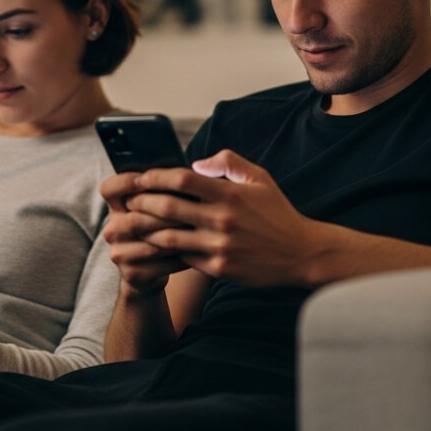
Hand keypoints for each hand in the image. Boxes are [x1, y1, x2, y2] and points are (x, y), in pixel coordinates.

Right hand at [100, 171, 191, 295]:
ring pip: (151, 241)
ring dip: (178, 234)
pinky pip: (160, 263)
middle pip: (135, 218)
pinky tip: (199, 249)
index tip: (152, 178)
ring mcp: (120, 253)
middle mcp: (113, 229)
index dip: (128, 182)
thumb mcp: (156, 206)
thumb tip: (195, 168)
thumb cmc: (161, 228)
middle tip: (194, 207)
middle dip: (166, 213)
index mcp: (116, 207)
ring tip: (200, 228)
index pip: (109, 189)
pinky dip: (182, 255)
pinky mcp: (132, 273)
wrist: (152, 272)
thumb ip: (166, 188)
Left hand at [120, 149, 334, 287]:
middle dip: (143, 202)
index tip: (141, 177)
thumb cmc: (277, 213)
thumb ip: (229, 163)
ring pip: (169, 237)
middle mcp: (223, 219)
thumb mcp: (260, 178)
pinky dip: (166, 251)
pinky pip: (183, 257)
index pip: (183, 180)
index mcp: (230, 194)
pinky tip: (154, 245)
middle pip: (168, 207)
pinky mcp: (219, 268)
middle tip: (130, 200)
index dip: (156, 177)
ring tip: (134, 224)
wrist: (300, 253)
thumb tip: (198, 162)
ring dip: (147, 230)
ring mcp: (220, 246)